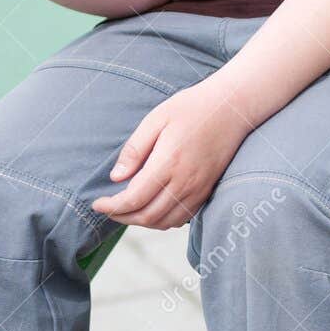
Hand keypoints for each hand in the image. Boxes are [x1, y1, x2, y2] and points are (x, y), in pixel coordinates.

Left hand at [91, 74, 251, 230]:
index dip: (112, 206)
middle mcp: (184, 183)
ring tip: (125, 210)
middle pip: (147, 216)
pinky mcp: (206, 192)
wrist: (232, 108)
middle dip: (122, 217)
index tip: (96, 203)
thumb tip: (116, 177)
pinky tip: (150, 208)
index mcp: (168, 163)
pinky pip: (180, 218)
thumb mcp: (156, 119)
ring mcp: (198, 190)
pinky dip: (161, 220)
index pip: (134, 199)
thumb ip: (135, 149)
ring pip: (164, 222)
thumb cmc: (191, 108)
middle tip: (108, 208)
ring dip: (141, 222)